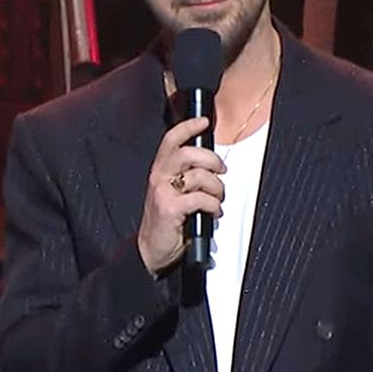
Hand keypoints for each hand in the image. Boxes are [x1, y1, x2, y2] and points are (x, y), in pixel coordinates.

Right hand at [136, 117, 224, 274]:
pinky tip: (214, 212)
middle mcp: (158, 178)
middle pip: (188, 153)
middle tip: (221, 170)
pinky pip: (201, 199)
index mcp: (159, 171)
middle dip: (211, 159)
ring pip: (199, 176)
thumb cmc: (166, 221)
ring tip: (217, 198)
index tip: (203, 121)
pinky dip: (214, 205)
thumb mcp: (171, 192)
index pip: (171, 140)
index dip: (187, 127)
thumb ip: (185, 176)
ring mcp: (163, 193)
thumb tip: (211, 164)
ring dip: (217, 187)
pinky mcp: (170, 210)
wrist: (151, 250)